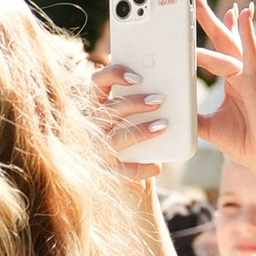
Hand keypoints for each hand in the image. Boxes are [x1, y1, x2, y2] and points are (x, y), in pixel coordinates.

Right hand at [86, 56, 174, 186]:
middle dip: (135, 102)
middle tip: (159, 100)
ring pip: (118, 137)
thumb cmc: (134, 141)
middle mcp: (91, 126)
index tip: (138, 76)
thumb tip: (164, 92)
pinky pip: (125, 169)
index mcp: (96, 106)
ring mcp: (97, 149)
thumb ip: (141, 104)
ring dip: (141, 130)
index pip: (97, 82)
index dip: (114, 74)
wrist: (128, 181)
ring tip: (163, 126)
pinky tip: (157, 164)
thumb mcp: (133, 119)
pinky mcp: (106, 171)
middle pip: (110, 108)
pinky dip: (143, 166)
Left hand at [191, 0, 255, 194]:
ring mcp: (250, 76)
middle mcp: (241, 73)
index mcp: (232, 80)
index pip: (216, 50)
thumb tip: (169, 112)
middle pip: (223, 39)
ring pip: (230, 45)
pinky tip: (243, 16)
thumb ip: (191, 116)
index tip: (196, 13)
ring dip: (216, 23)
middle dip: (209, 17)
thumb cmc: (246, 141)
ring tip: (201, 3)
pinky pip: (249, 56)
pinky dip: (246, 36)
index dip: (207, 32)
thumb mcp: (208, 128)